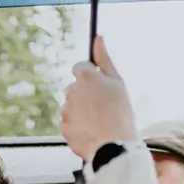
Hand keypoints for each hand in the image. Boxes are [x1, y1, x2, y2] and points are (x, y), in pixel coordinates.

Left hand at [61, 36, 137, 161]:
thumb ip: (104, 58)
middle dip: (86, 96)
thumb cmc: (120, 112)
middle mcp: (72, 91)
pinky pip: (70, 123)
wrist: (115, 146)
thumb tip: (99, 37)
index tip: (98, 87)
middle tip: (103, 108)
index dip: (90, 77)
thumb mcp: (117, 82)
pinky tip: (92, 131)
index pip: (80, 68)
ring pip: (72, 107)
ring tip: (99, 122)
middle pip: (75, 88)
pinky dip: (78, 126)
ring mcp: (66, 110)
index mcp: (85, 77)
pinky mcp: (63, 127)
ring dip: (82, 112)